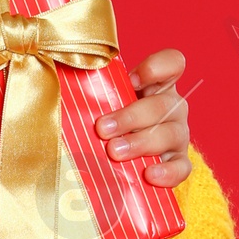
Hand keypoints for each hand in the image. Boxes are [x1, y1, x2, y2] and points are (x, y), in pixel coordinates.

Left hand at [94, 48, 189, 186]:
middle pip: (163, 105)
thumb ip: (90, 92)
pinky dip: (168, 172)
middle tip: (102, 129)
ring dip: (141, 142)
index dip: (157, 67)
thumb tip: (56, 84)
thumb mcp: (101, 105)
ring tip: (114, 151)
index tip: (133, 79)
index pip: (172, 64)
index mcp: (156, 86)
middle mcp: (172, 108)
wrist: (112, 163)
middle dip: (130, 116)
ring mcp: (178, 136)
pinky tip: (149, 175)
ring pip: (170, 134)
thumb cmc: (105, 126)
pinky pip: (182, 167)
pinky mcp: (178, 163)